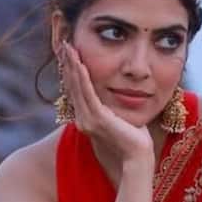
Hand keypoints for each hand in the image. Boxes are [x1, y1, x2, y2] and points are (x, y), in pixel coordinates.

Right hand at [64, 43, 154, 164]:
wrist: (137, 158)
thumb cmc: (133, 140)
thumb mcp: (119, 118)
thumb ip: (112, 107)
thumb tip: (116, 93)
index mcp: (86, 118)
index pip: (76, 90)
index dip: (71, 71)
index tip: (69, 53)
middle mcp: (83, 119)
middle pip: (72, 86)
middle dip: (68, 64)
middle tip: (64, 44)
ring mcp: (88, 120)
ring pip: (77, 88)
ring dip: (73, 66)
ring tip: (68, 48)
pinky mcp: (97, 119)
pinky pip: (88, 94)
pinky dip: (83, 78)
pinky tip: (80, 64)